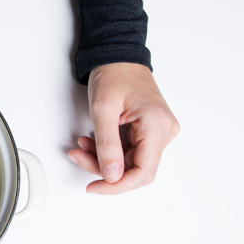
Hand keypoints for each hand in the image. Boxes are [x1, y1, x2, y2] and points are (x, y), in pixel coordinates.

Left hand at [68, 62, 179, 194]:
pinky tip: (93, 142)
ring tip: (83, 145)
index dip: (117, 185)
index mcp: (157, 125)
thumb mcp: (102, 109)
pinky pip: (129, 152)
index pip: (143, 172)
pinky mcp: (150, 131)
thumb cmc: (113, 74)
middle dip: (104, 169)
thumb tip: (111, 176)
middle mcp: (164, 131)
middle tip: (79, 156)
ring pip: (130, 162)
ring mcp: (158, 132)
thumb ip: (106, 145)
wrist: (117, 56)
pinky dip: (108, 151)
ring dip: (103, 159)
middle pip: (135, 169)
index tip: (95, 187)